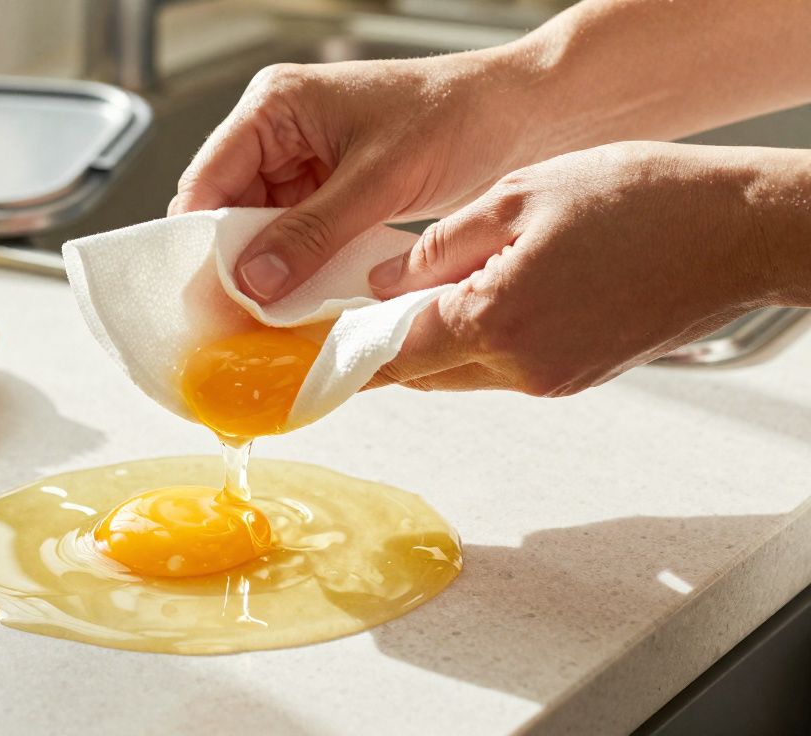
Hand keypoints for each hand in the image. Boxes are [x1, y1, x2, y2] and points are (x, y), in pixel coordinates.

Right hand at [168, 54, 537, 302]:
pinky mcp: (327, 191)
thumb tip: (253, 282)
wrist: (520, 117)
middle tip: (240, 322)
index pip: (207, 180)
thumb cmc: (457, 117)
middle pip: (226, 212)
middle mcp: (277, 132)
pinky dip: (298, 271)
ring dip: (268, 274)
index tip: (209, 297)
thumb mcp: (379, 181)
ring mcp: (301, 163)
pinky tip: (304, 303)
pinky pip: (294, 238)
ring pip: (258, 232)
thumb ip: (311, 233)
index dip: (202, 241)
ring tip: (274, 320)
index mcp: (274, 106)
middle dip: (235, 265)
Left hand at [364, 142, 810, 395]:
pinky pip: (504, 369)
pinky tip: (489, 295)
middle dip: (388, 345)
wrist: (734, 230)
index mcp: (495, 323)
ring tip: (432, 288)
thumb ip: (436, 249)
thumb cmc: (637, 200)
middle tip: (362, 309)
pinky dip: (480, 341)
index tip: (311, 357)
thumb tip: (380, 285)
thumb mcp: (515, 198)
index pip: (392, 358)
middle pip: (423, 372)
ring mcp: (552, 381)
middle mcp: (521, 368)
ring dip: (435, 341)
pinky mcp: (577, 378)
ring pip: (462, 373)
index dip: (346, 356)